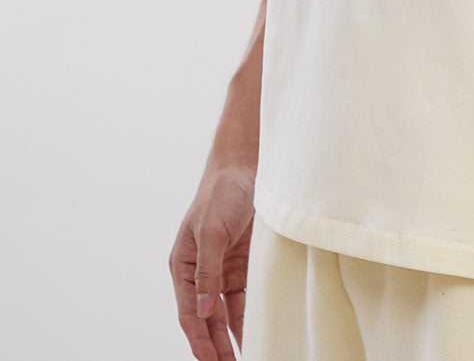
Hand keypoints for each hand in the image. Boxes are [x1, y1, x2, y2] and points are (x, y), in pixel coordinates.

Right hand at [169, 163, 255, 360]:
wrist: (247, 166)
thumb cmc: (222, 192)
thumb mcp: (210, 230)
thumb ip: (207, 271)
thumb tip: (203, 311)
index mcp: (183, 265)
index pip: (189, 313)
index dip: (199, 339)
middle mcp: (201, 273)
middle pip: (207, 320)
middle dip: (216, 347)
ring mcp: (224, 271)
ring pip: (226, 315)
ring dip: (232, 338)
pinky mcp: (245, 266)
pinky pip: (245, 299)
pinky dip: (248, 318)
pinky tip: (256, 335)